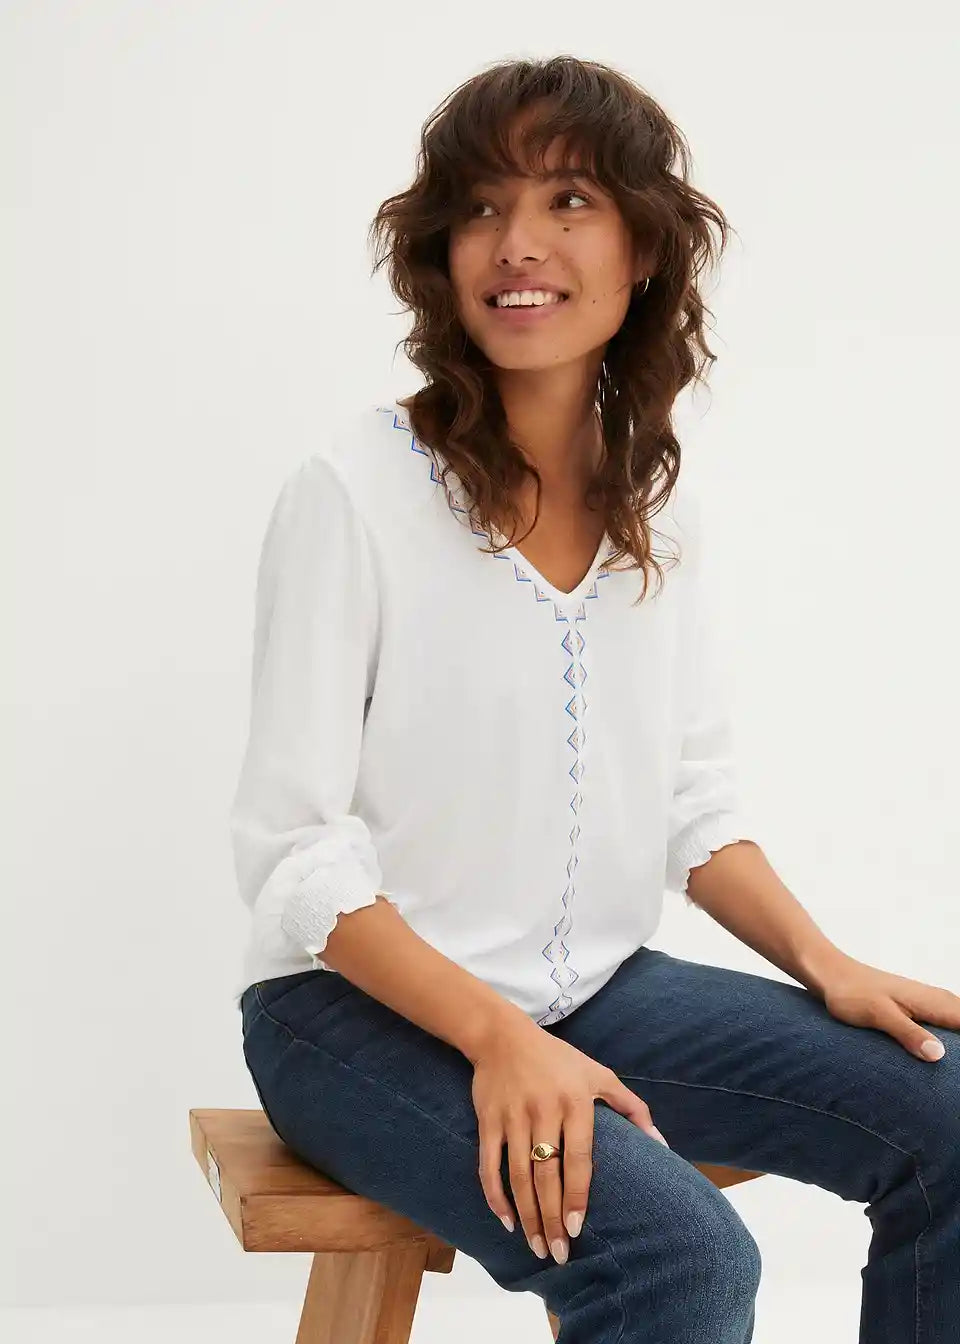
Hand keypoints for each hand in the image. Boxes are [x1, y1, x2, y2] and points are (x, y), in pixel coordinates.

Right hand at [469, 1018, 668, 1264]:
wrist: (502, 1036)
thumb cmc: (557, 1059)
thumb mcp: (599, 1074)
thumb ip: (632, 1107)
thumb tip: (661, 1144)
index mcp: (574, 1101)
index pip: (578, 1157)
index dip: (576, 1195)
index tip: (577, 1227)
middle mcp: (543, 1110)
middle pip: (546, 1174)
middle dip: (551, 1218)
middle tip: (559, 1253)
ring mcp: (513, 1116)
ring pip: (518, 1176)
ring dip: (527, 1215)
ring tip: (537, 1246)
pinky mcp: (488, 1120)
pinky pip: (488, 1165)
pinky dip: (495, 1196)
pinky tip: (507, 1221)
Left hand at [817, 954, 958, 1060]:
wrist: (833, 976)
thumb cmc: (852, 992)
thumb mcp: (879, 1014)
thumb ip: (908, 1032)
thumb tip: (938, 1054)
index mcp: (935, 1002)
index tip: (956, 1070)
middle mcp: (939, 1001)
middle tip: (952, 1079)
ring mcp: (931, 1005)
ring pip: (957, 1027)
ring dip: (956, 1046)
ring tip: (948, 1074)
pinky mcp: (919, 1011)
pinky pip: (944, 1027)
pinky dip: (948, 1042)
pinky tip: (938, 1058)